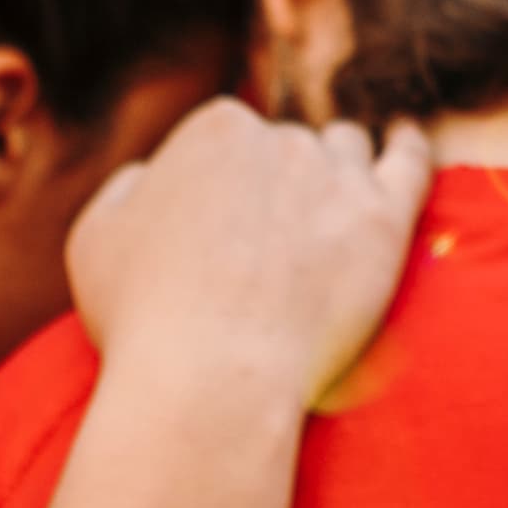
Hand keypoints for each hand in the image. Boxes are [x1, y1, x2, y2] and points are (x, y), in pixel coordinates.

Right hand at [66, 99, 435, 411]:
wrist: (213, 378)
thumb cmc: (144, 316)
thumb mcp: (97, 237)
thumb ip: (129, 187)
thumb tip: (153, 173)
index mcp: (217, 129)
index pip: (228, 139)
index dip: (218, 188)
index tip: (212, 233)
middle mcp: (283, 139)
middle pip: (287, 148)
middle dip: (276, 185)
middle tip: (260, 250)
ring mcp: (339, 177)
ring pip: (345, 151)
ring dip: (335, 170)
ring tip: (325, 209)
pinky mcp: (385, 220)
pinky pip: (411, 164)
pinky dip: (409, 148)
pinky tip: (406, 142)